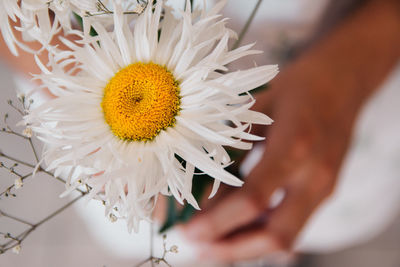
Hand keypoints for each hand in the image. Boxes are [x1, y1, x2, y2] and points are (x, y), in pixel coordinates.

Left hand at [180, 0, 399, 260]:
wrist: (342, 82)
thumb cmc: (295, 86)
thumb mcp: (256, 111)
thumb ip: (233, 153)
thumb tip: (203, 194)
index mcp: (295, 146)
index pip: (253, 199)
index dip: (217, 221)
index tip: (187, 232)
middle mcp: (315, 175)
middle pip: (276, 235)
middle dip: (231, 250)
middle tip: (197, 249)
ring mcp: (325, 188)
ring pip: (286, 238)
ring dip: (245, 247)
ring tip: (211, 245)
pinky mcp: (325, 192)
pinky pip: (293, 225)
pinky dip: (262, 233)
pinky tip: (239, 229)